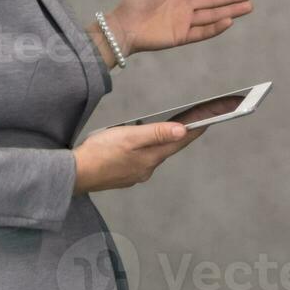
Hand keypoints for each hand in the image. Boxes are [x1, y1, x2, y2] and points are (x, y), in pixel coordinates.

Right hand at [71, 119, 205, 194]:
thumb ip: (156, 133)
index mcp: (152, 157)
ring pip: (156, 153)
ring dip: (167, 140)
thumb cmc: (99, 153)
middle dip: (186, 131)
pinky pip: (143, 158)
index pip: (182, 139)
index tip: (216, 114)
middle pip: (172, 146)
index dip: (199, 126)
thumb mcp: (129, 137)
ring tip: (176, 125)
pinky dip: (150, 148)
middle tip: (200, 117)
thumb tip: (182, 130)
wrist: (73, 175)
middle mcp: (147, 168)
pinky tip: (144, 142)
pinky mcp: (124, 174)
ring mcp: (136, 173)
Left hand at [100, 0, 253, 58]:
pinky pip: (202, 32)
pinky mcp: (181, 36)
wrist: (123, 25)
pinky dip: (216, 27)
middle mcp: (182, 6)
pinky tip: (229, 21)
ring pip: (212, 16)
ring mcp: (183, 22)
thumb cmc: (132, 1)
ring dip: (230, 12)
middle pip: (211, 1)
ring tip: (248, 7)